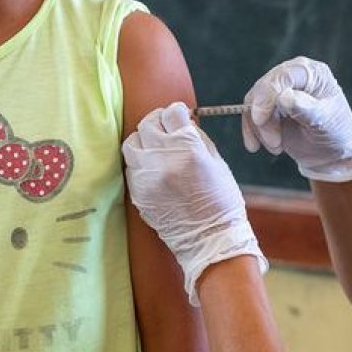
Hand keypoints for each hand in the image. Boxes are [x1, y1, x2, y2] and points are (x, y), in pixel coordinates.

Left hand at [123, 102, 267, 304]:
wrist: (210, 239)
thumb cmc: (221, 201)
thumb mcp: (217, 162)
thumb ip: (198, 138)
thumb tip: (184, 122)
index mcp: (187, 148)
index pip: (171, 113)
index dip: (177, 113)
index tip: (180, 117)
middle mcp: (162, 159)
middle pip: (148, 124)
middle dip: (159, 123)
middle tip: (167, 129)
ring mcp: (146, 177)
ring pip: (131, 143)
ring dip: (143, 141)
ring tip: (155, 149)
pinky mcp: (138, 193)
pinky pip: (130, 167)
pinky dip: (140, 163)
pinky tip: (152, 168)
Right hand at [242, 56, 351, 181]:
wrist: (332, 153)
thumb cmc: (336, 131)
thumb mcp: (326, 121)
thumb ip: (306, 108)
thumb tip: (283, 96)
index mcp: (311, 73)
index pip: (283, 76)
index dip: (267, 95)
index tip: (260, 119)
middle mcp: (292, 77)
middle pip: (263, 89)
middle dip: (263, 119)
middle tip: (274, 143)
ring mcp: (277, 92)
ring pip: (253, 104)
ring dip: (259, 129)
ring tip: (276, 148)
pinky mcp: (267, 108)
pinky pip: (250, 116)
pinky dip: (250, 132)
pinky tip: (256, 146)